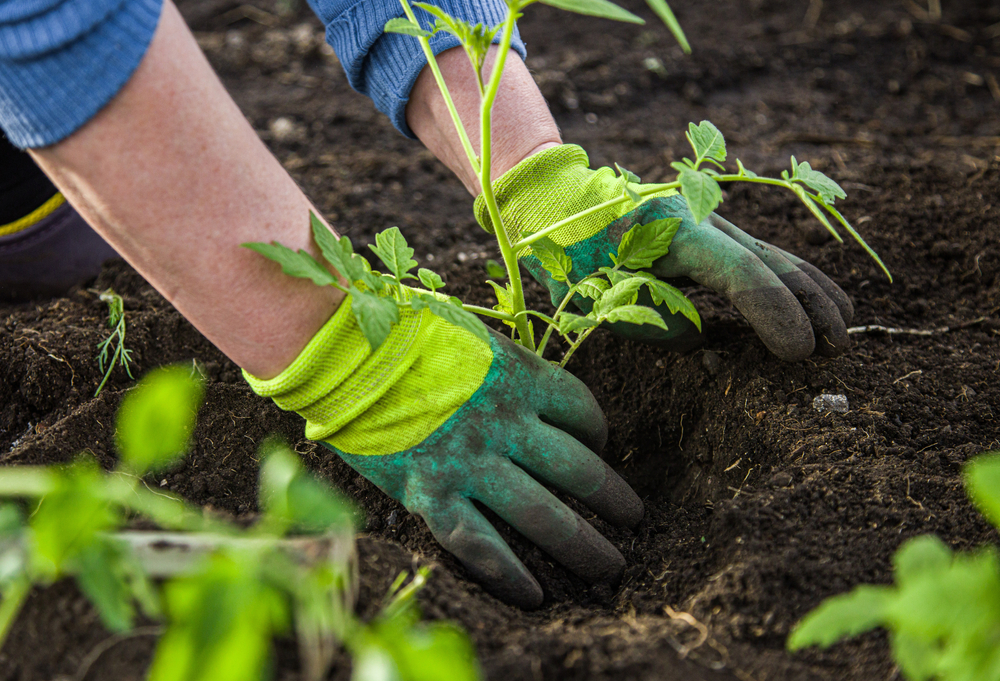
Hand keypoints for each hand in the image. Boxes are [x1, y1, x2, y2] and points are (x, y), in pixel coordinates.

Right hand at [246, 292, 642, 608]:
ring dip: (584, 545)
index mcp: (520, 376)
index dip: (599, 433)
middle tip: (635, 520)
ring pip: (543, 515)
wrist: (341, 349)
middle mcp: (506, 424)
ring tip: (610, 567)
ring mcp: (471, 463)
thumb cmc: (403, 331)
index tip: (599, 447)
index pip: (582, 411)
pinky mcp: (431, 494)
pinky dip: (511, 575)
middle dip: (614, 499)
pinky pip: (482, 545)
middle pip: (578, 470)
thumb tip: (528, 389)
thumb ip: (505, 365)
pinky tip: (536, 596)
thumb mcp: (471, 335)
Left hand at [475, 145, 853, 360]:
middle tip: (834, 349)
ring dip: (812, 292)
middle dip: (809, 306)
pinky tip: (819, 302)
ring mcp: (710, 220)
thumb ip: (649, 320)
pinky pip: (761, 256)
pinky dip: (793, 280)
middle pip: (771, 261)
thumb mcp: (594, 295)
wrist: (559, 201)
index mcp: (672, 232)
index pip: (740, 274)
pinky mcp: (711, 230)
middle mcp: (702, 219)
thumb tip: (700, 336)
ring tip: (843, 330)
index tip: (798, 353)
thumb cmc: (569, 252)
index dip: (775, 313)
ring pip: (775, 255)